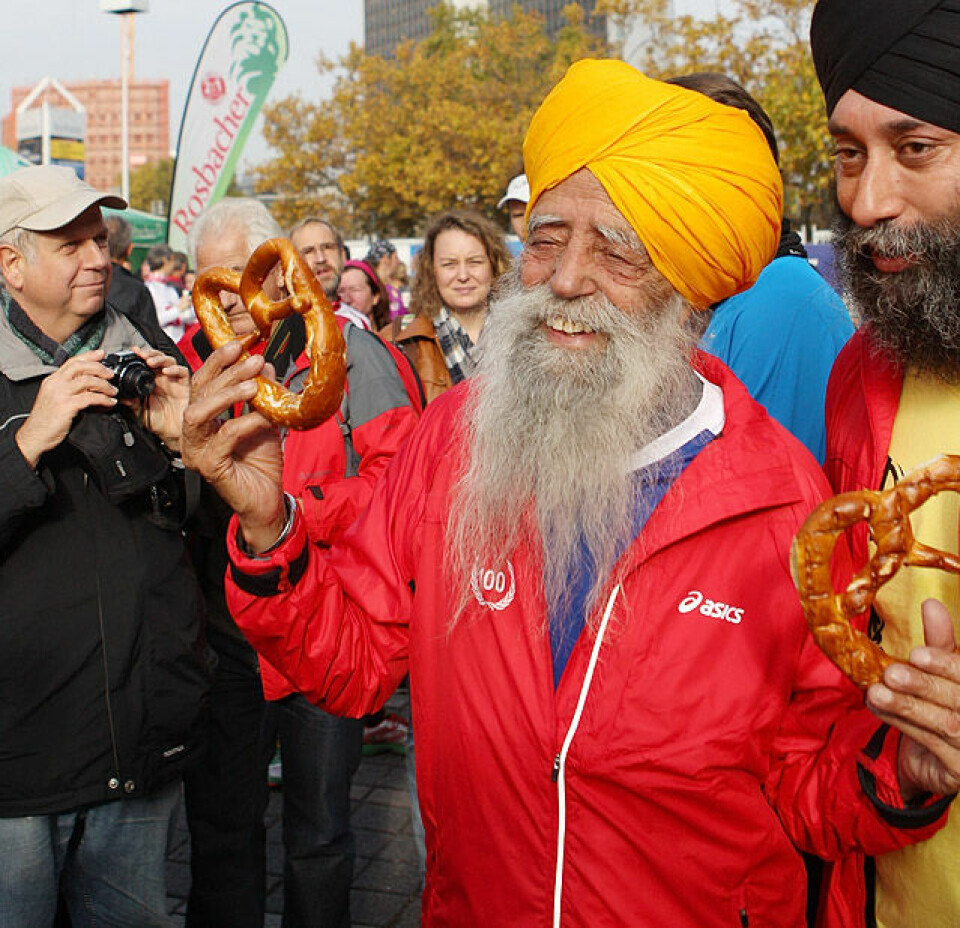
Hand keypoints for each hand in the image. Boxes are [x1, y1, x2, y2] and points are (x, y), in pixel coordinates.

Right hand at [16, 350, 116, 466]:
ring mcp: (60, 394)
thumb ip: (69, 389)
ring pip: (87, 381)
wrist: (35, 436)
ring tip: (113, 391)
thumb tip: (90, 385)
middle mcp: (55, 384)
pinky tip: (110, 402)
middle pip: (80, 367)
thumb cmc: (46, 420)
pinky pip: (90, 398)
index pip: (72, 362)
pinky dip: (104, 399)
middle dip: (99, 368)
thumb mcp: (55, 398)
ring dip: (105, 385)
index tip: (101, 354)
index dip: (89, 356)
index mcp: (52, 380)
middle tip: (111, 374)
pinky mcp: (66, 406)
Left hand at [123, 347, 189, 450]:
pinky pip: (183, 372)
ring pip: (169, 361)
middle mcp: (163, 378)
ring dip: (160, 358)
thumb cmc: (158, 421)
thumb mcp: (138, 411)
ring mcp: (174, 380)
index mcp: (151, 381)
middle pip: (158, 357)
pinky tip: (166, 371)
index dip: (140, 355)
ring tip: (150, 361)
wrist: (172, 433)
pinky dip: (175, 369)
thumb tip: (117, 395)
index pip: (146, 363)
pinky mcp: (185, 385)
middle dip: (149, 353)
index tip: (132, 351)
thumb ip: (129, 402)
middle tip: (141, 354)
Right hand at [181, 341, 286, 551]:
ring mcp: (196, 450)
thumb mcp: (264, 419)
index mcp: (203, 419)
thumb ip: (262, 394)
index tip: (238, 345)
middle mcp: (193, 434)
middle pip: (199, 392)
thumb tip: (264, 363)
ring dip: (226, 394)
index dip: (217, 362)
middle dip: (226, 373)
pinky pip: (225, 436)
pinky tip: (264, 416)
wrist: (268, 499)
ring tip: (253, 385)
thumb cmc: (261, 462)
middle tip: (252, 361)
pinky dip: (246, 422)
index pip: (202, 383)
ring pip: (199, 413)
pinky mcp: (209, 466)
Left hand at [866, 599, 959, 798]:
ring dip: (906, 705)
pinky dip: (900, 723)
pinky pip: (929, 744)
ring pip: (944, 725)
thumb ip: (940, 642)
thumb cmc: (942, 702)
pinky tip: (878, 706)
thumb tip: (932, 604)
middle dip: (924, 685)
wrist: (936, 756)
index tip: (917, 653)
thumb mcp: (942, 669)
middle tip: (892, 673)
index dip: (946, 664)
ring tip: (877, 690)